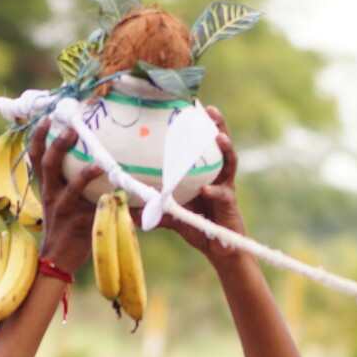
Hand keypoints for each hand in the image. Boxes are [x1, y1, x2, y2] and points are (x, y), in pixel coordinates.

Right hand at [28, 123, 101, 272]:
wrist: (57, 258)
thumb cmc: (62, 224)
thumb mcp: (56, 199)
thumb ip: (67, 179)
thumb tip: (93, 156)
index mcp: (46, 184)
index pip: (36, 155)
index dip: (38, 136)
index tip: (46, 116)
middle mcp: (51, 192)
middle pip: (48, 163)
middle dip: (57, 145)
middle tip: (70, 129)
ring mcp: (64, 207)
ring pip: (72, 186)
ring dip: (85, 173)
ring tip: (100, 162)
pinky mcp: (80, 222)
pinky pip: (98, 210)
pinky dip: (115, 204)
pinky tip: (131, 201)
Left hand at [158, 106, 243, 261]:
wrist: (219, 249)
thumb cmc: (197, 226)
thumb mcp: (172, 215)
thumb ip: (154, 209)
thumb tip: (126, 208)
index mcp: (205, 174)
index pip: (202, 147)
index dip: (199, 128)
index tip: (192, 107)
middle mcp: (218, 176)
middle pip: (221, 146)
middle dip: (218, 126)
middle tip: (211, 110)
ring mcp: (226, 188)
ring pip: (229, 162)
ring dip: (226, 148)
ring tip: (219, 136)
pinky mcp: (230, 205)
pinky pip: (223, 195)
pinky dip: (214, 192)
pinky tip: (207, 190)